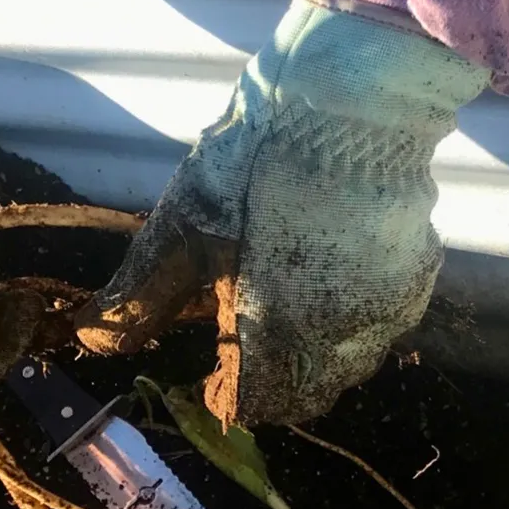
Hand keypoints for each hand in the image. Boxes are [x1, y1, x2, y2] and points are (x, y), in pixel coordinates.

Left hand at [75, 0, 489, 425]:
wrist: (345, 102)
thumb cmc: (250, 169)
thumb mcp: (180, 231)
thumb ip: (139, 298)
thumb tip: (92, 344)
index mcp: (272, 339)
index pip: (249, 406)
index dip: (224, 398)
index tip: (211, 381)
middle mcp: (336, 342)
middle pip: (303, 395)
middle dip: (272, 384)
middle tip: (249, 348)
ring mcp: (384, 312)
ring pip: (348, 364)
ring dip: (316, 356)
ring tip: (291, 315)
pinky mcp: (416, 278)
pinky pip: (382, 323)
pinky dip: (355, 317)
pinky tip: (336, 278)